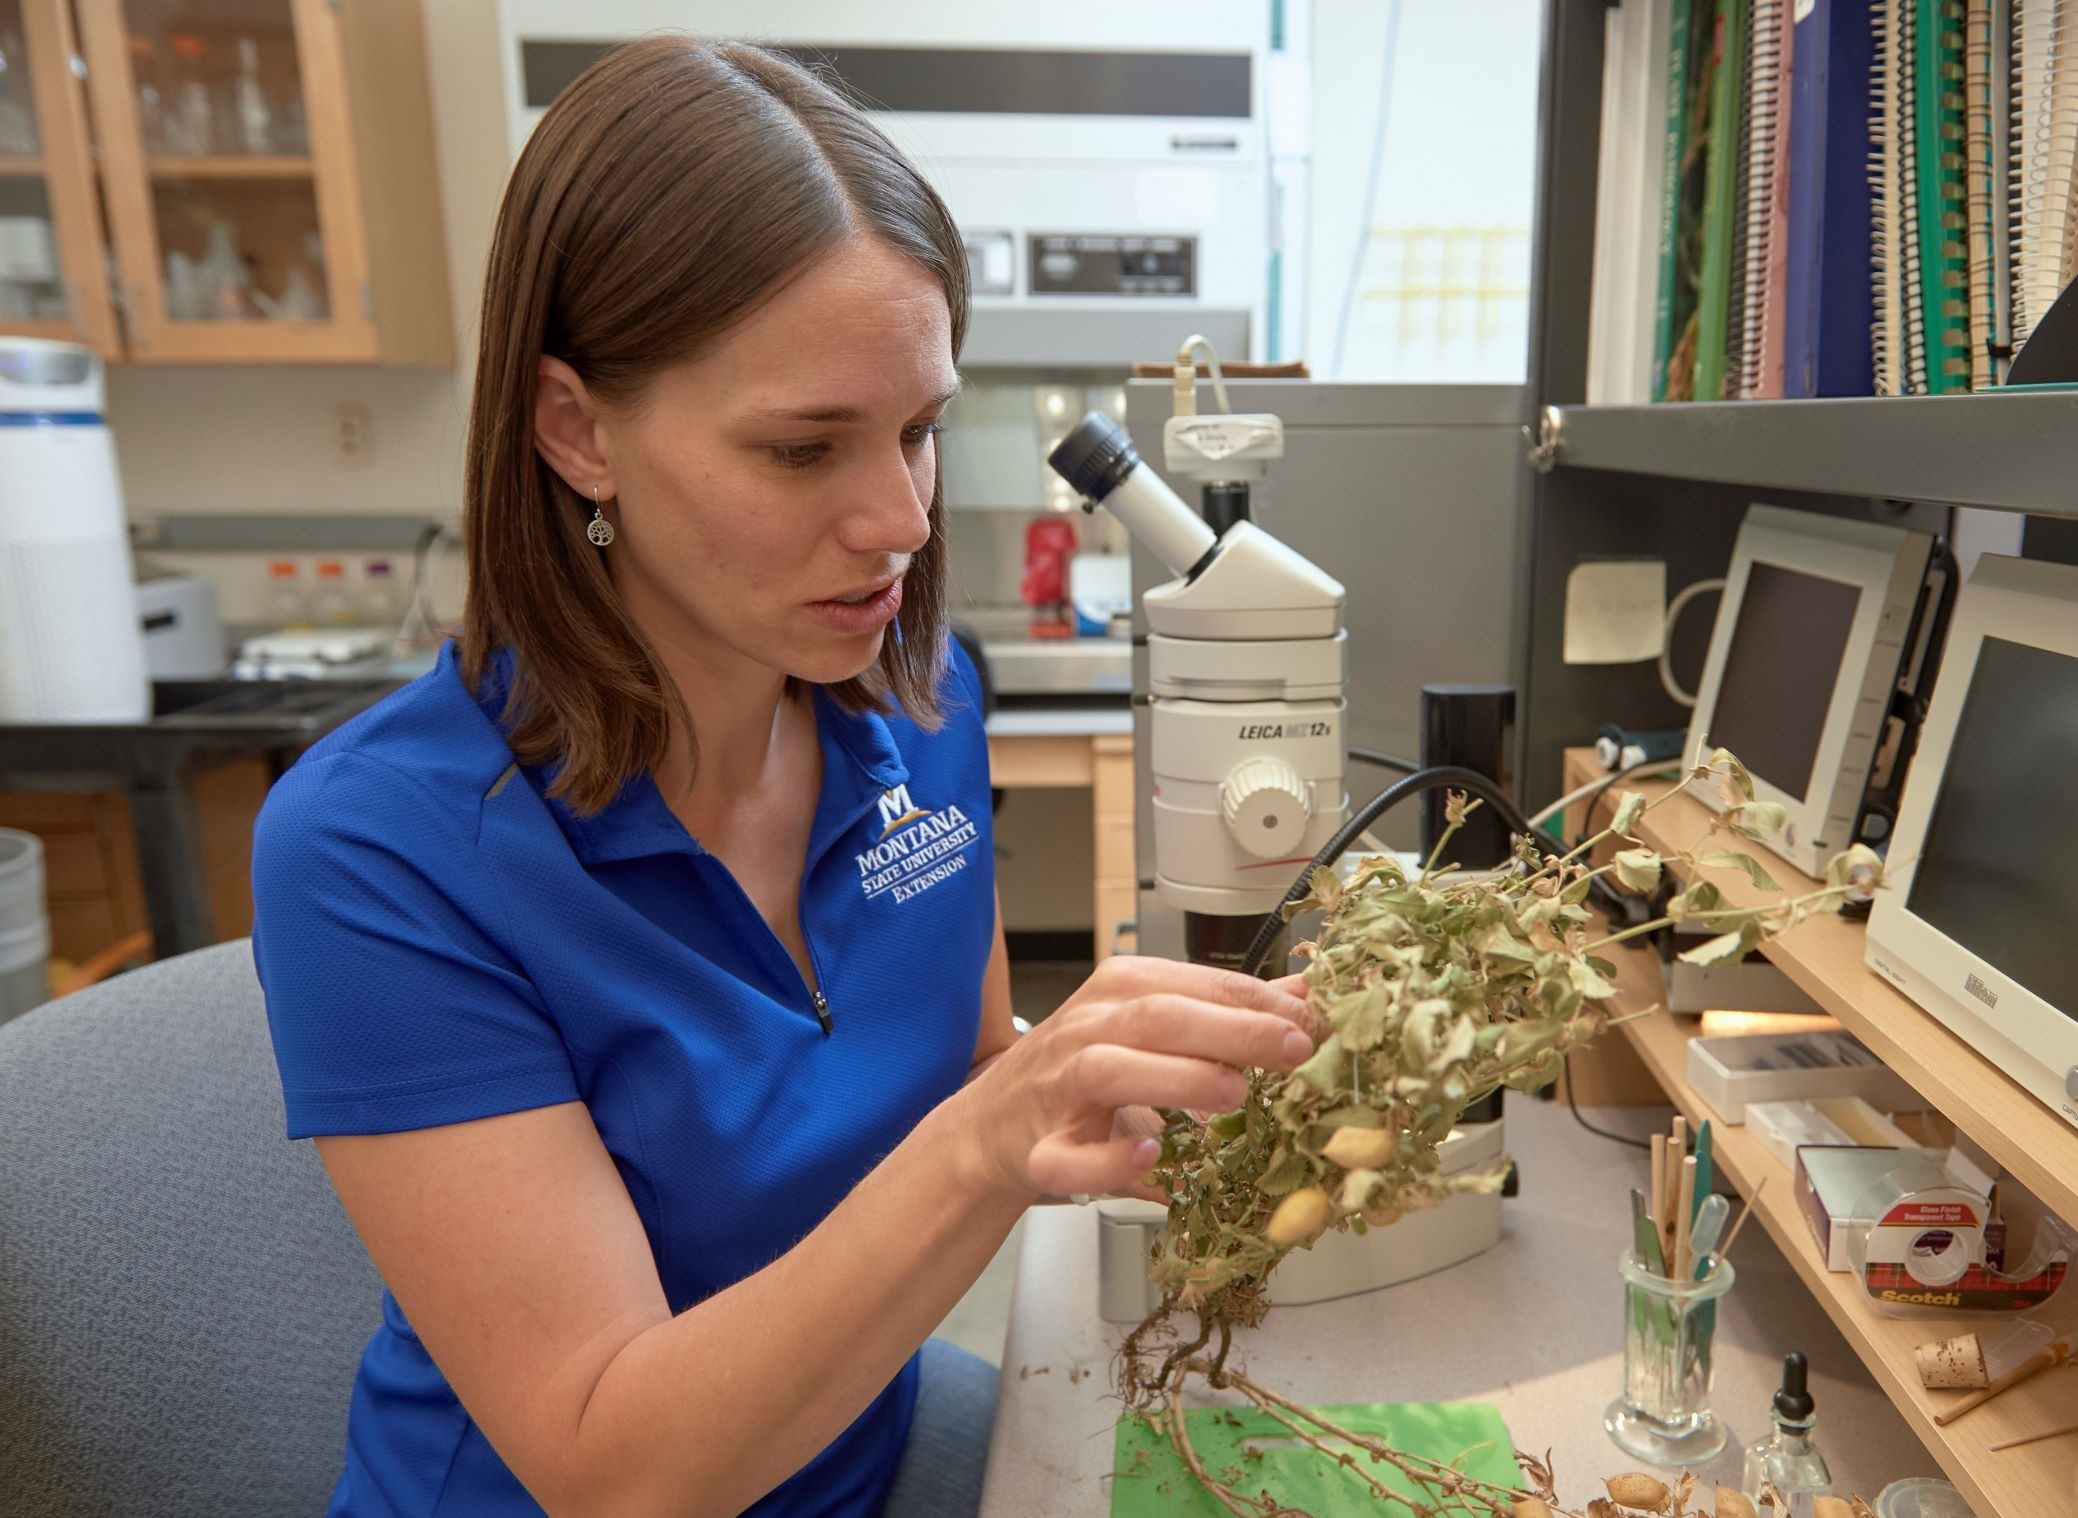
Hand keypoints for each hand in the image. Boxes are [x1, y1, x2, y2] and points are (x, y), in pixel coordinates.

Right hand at [954, 959, 1316, 1204]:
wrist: (990, 1128)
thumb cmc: (1080, 1074)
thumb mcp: (1149, 1029)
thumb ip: (1222, 1011)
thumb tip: (1304, 992)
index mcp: (1117, 991)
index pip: (1193, 983)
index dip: (1257, 1000)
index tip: (1312, 1018)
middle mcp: (1086, 1030)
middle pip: (1158, 1016)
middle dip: (1231, 1029)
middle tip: (1294, 1048)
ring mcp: (1057, 1089)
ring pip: (1111, 1070)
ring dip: (1176, 1079)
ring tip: (1234, 1092)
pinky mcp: (1039, 1152)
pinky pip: (1072, 1156)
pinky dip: (1112, 1157)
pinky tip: (1153, 1154)